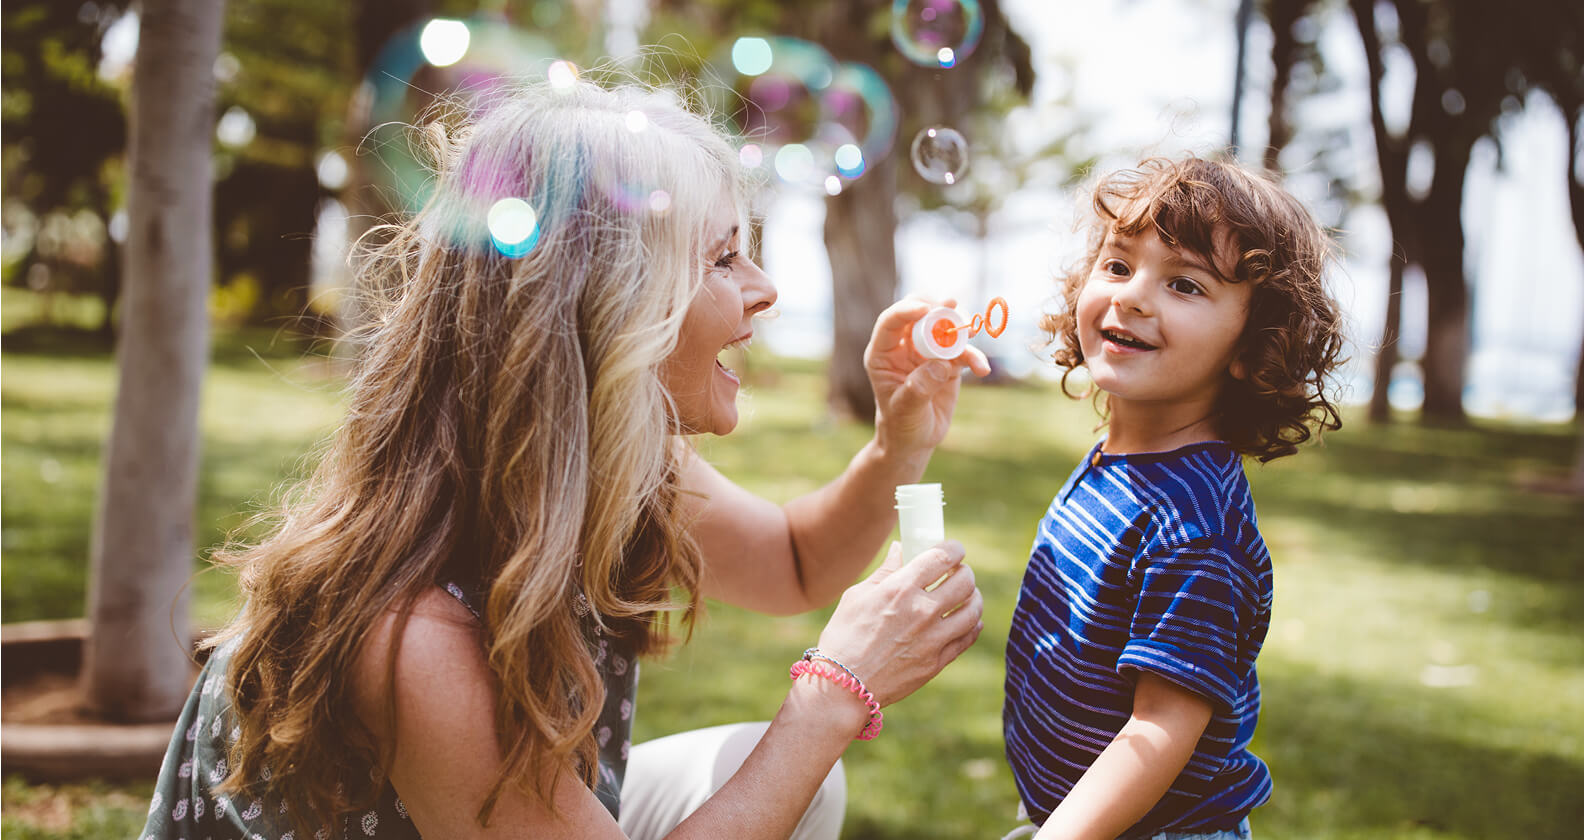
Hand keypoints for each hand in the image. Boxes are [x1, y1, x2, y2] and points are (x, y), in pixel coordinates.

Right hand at [812, 541, 983, 706]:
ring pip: (973, 610)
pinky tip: (968, 620)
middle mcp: (921, 611)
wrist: (843, 686)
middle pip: (964, 581)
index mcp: (900, 589)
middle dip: (965, 571)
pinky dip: (973, 624)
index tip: (954, 550)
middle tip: (958, 572)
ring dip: (974, 597)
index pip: (942, 557)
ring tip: (967, 595)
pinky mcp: (937, 662)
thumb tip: (900, 549)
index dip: (954, 549)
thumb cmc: (843, 637)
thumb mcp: (857, 596)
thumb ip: (885, 571)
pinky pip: (968, 637)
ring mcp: (933, 639)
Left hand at [865, 297, 991, 458]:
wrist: (915, 440)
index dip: (906, 311)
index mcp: (884, 354)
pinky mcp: (948, 362)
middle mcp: (905, 347)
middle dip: (936, 309)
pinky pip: (963, 351)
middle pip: (919, 314)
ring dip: (959, 326)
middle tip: (951, 309)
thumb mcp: (904, 409)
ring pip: (944, 327)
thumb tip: (940, 364)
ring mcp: (927, 352)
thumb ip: (919, 387)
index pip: (890, 322)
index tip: (926, 309)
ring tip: (972, 331)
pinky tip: (981, 369)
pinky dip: (974, 356)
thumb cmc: (901, 424)